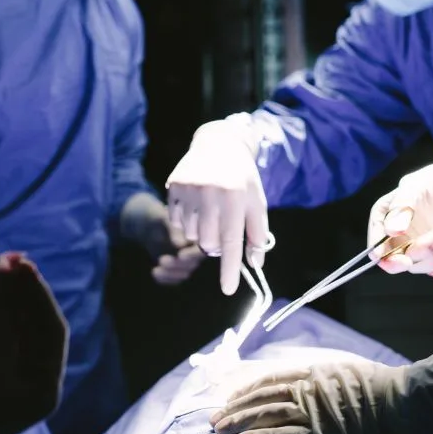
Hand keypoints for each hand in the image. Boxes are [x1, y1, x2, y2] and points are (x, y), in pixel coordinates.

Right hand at [0, 252, 68, 433]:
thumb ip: (3, 316)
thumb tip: (16, 274)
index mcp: (46, 389)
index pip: (53, 329)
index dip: (38, 293)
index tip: (24, 265)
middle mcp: (39, 387)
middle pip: (39, 327)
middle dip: (25, 293)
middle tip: (11, 260)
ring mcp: (19, 385)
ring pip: (22, 330)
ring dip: (11, 299)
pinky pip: (5, 338)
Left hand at [120, 193, 204, 284]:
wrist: (149, 225)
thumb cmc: (160, 217)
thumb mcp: (164, 219)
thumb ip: (173, 229)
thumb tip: (180, 244)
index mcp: (201, 234)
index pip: (203, 247)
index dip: (193, 254)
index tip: (180, 255)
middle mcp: (198, 249)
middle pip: (194, 262)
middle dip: (179, 264)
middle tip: (163, 260)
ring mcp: (189, 261)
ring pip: (185, 272)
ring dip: (170, 273)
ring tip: (156, 268)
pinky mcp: (178, 270)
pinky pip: (174, 278)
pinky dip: (164, 278)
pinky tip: (153, 271)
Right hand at [165, 117, 269, 294]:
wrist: (218, 144)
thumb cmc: (242, 178)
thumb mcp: (257, 202)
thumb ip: (258, 234)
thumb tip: (255, 264)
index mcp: (235, 197)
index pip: (232, 241)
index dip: (228, 268)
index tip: (228, 289)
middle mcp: (211, 193)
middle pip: (208, 243)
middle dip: (216, 246)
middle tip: (222, 231)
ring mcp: (189, 189)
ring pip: (191, 234)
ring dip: (202, 232)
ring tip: (210, 212)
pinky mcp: (174, 186)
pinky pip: (176, 222)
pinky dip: (186, 221)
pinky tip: (196, 205)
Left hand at [210, 351, 432, 433]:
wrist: (394, 400)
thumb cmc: (377, 385)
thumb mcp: (346, 371)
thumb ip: (326, 377)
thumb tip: (317, 381)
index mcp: (310, 372)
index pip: (270, 380)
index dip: (247, 388)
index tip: (230, 396)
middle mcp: (304, 388)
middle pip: (261, 396)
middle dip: (234, 406)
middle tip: (213, 416)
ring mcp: (309, 410)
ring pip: (263, 413)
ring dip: (237, 420)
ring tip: (217, 428)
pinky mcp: (316, 433)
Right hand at [366, 159, 432, 279]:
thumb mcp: (415, 187)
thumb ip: (401, 208)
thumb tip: (392, 231)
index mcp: (383, 216)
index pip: (376, 242)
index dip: (385, 254)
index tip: (403, 260)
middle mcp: (394, 234)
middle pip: (397, 257)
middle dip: (416, 256)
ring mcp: (413, 244)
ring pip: (417, 264)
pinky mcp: (431, 251)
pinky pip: (432, 268)